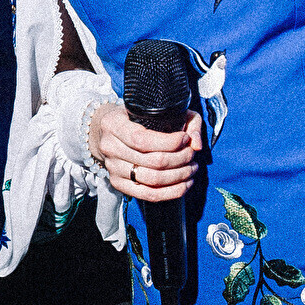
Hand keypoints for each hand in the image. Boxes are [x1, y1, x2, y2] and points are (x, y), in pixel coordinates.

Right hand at [88, 105, 203, 201]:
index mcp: (114, 125)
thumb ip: (184, 120)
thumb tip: (196, 143)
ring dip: (179, 176)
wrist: (109, 132)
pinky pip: (149, 195)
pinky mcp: (119, 184)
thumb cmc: (137, 118)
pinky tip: (184, 183)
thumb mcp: (158, 109)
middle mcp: (110, 147)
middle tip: (192, 154)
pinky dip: (172, 191)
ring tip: (191, 167)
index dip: (169, 142)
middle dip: (180, 159)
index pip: (142, 140)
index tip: (185, 138)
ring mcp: (113, 168)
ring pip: (153, 180)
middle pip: (151, 162)